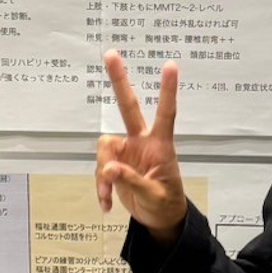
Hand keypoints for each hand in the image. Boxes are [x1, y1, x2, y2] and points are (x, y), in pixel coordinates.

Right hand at [95, 49, 186, 244]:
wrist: (160, 219)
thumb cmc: (165, 203)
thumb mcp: (154, 196)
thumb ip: (132, 181)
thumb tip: (109, 168)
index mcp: (160, 146)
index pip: (166, 113)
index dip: (167, 90)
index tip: (171, 65)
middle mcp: (142, 142)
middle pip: (128, 107)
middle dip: (119, 81)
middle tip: (111, 53)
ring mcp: (127, 151)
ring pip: (104, 149)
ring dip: (103, 174)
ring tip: (110, 196)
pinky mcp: (116, 164)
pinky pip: (100, 169)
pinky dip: (101, 187)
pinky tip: (107, 204)